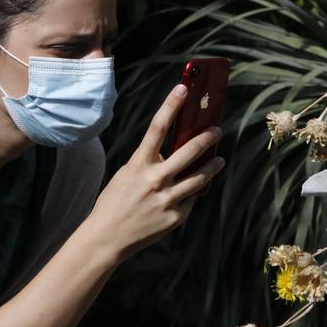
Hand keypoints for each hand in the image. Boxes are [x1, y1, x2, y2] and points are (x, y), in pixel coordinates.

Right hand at [85, 84, 225, 260]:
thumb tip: (177, 155)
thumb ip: (150, 163)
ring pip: (201, 177)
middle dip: (208, 137)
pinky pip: (192, 199)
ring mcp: (167, 199)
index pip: (157, 127)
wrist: (107, 237)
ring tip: (219, 160)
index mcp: (139, 164)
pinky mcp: (176, 216)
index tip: (183, 88)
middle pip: (190, 151)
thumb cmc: (116, 202)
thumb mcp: (128, 174)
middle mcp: (155, 179)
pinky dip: (193, 193)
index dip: (171, 105)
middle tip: (217, 130)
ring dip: (213, 166)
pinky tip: (193, 191)